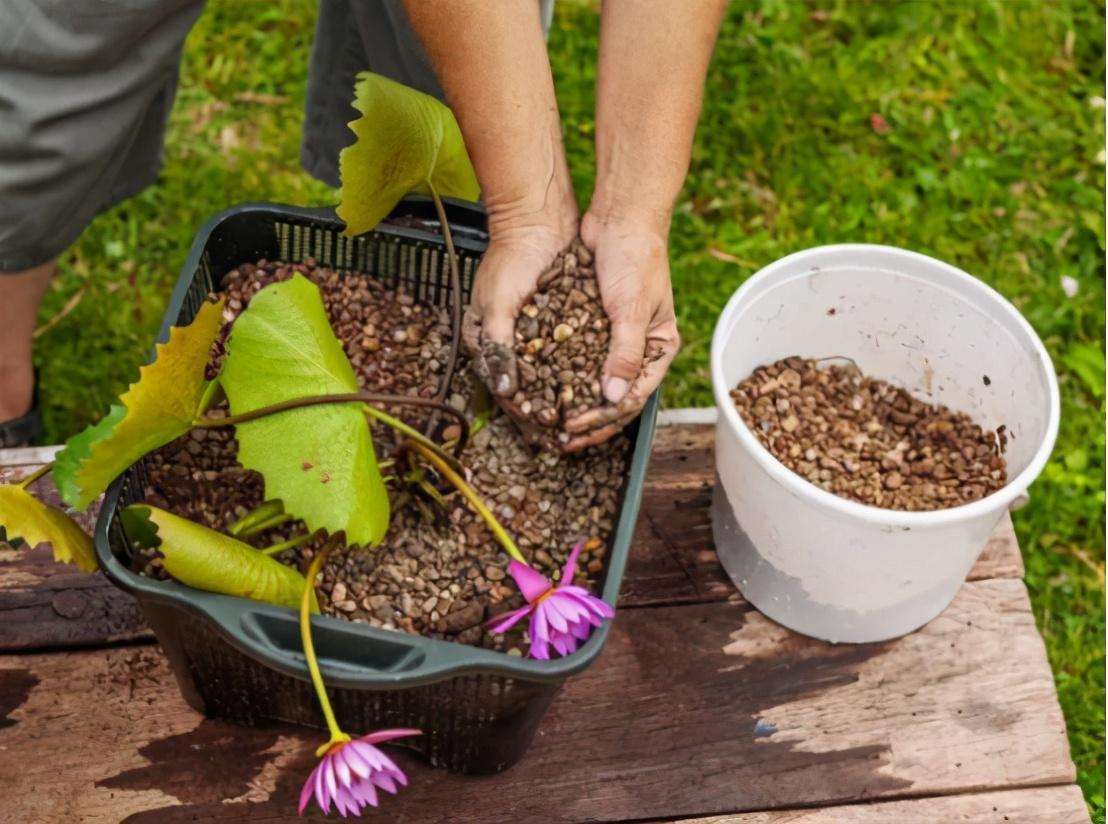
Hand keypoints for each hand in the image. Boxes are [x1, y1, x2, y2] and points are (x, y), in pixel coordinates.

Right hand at [462, 206, 576, 443]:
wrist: (536, 219)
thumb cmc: (511, 259)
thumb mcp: (500, 304)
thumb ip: (500, 347)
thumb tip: (506, 390)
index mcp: (487, 340)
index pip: (507, 388)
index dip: (527, 412)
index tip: (549, 433)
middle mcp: (509, 341)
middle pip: (530, 387)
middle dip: (551, 411)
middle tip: (573, 435)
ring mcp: (533, 331)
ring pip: (550, 374)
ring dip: (567, 396)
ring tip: (588, 418)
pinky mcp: (555, 320)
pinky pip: (566, 354)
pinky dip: (578, 372)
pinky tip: (596, 387)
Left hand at [563, 212, 679, 451]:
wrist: (620, 218)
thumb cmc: (635, 260)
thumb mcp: (630, 309)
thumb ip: (623, 354)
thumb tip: (612, 398)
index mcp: (659, 348)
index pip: (633, 397)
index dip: (605, 418)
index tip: (575, 430)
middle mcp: (639, 348)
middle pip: (615, 397)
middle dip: (591, 421)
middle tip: (562, 439)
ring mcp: (615, 338)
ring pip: (596, 382)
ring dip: (576, 404)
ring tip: (552, 424)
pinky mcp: (594, 326)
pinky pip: (579, 359)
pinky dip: (566, 376)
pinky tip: (545, 390)